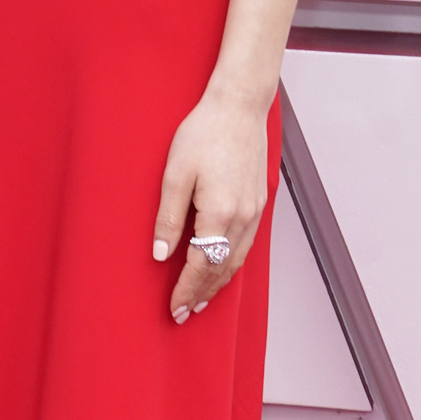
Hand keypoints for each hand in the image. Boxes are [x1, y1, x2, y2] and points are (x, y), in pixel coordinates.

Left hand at [153, 89, 270, 324]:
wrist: (239, 107)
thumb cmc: (203, 133)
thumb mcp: (175, 173)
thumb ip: (169, 217)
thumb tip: (161, 254)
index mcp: (219, 212)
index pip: (201, 265)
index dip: (187, 289)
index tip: (174, 308)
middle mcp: (243, 217)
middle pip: (222, 269)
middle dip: (202, 293)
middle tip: (184, 312)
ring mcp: (256, 211)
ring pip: (238, 259)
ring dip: (219, 282)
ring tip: (202, 299)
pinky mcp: (260, 202)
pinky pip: (247, 244)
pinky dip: (233, 263)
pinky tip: (222, 267)